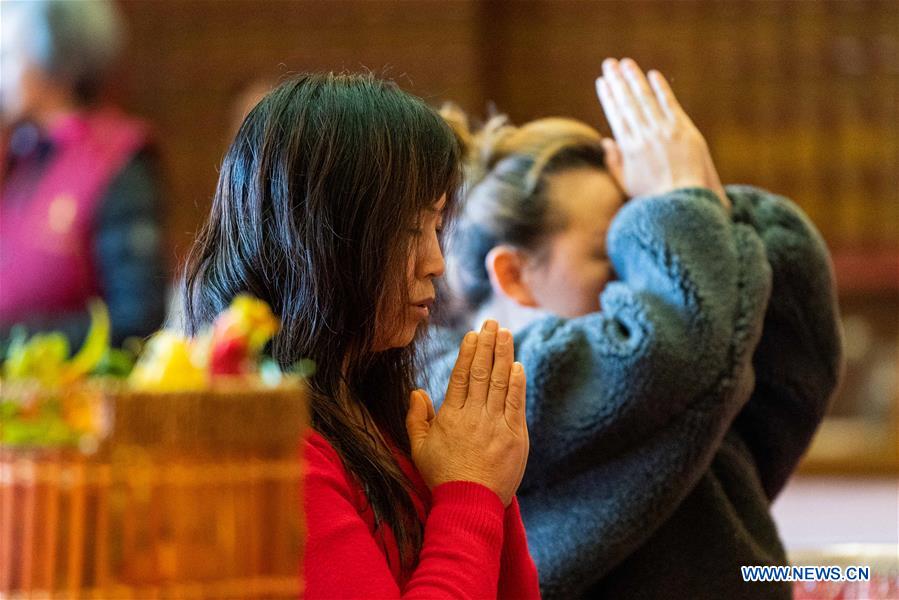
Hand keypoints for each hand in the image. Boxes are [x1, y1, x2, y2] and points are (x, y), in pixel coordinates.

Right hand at [406, 319, 528, 505]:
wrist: (470, 504)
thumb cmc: (443, 476)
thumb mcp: (419, 449)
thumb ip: (416, 419)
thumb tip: (417, 392)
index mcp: (450, 416)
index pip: (460, 376)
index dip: (467, 352)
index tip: (473, 334)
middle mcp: (473, 416)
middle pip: (481, 373)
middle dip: (487, 345)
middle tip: (492, 323)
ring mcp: (495, 425)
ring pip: (499, 383)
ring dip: (504, 356)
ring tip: (506, 334)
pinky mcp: (514, 436)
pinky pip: (515, 403)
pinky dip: (516, 383)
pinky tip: (517, 366)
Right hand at [595, 58, 729, 210]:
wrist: (684, 200)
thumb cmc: (653, 197)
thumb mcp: (626, 183)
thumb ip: (614, 162)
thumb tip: (606, 141)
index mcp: (629, 148)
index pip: (616, 115)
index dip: (608, 95)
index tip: (602, 81)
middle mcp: (645, 136)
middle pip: (628, 102)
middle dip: (617, 80)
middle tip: (609, 63)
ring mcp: (664, 131)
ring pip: (646, 99)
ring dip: (635, 79)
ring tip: (626, 63)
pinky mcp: (683, 130)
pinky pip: (670, 104)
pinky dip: (661, 89)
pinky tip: (652, 75)